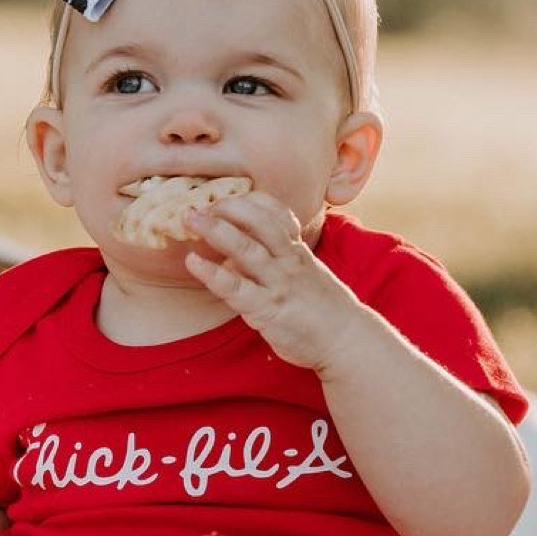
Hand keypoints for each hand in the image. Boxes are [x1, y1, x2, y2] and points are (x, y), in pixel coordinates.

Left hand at [185, 192, 373, 372]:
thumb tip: (240, 254)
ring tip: (190, 218)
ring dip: (216, 230)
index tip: (228, 196)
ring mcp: (278, 283)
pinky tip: (192, 262)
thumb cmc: (323, 310)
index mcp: (297, 251)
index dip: (250, 201)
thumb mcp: (308, 275)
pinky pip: (236, 287)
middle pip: (259, 222)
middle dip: (228, 208)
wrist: (346, 340)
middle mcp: (288, 261)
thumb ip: (279, 261)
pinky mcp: (267, 308)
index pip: (276, 213)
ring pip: (247, 248)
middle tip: (198, 204)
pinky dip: (212, 273)